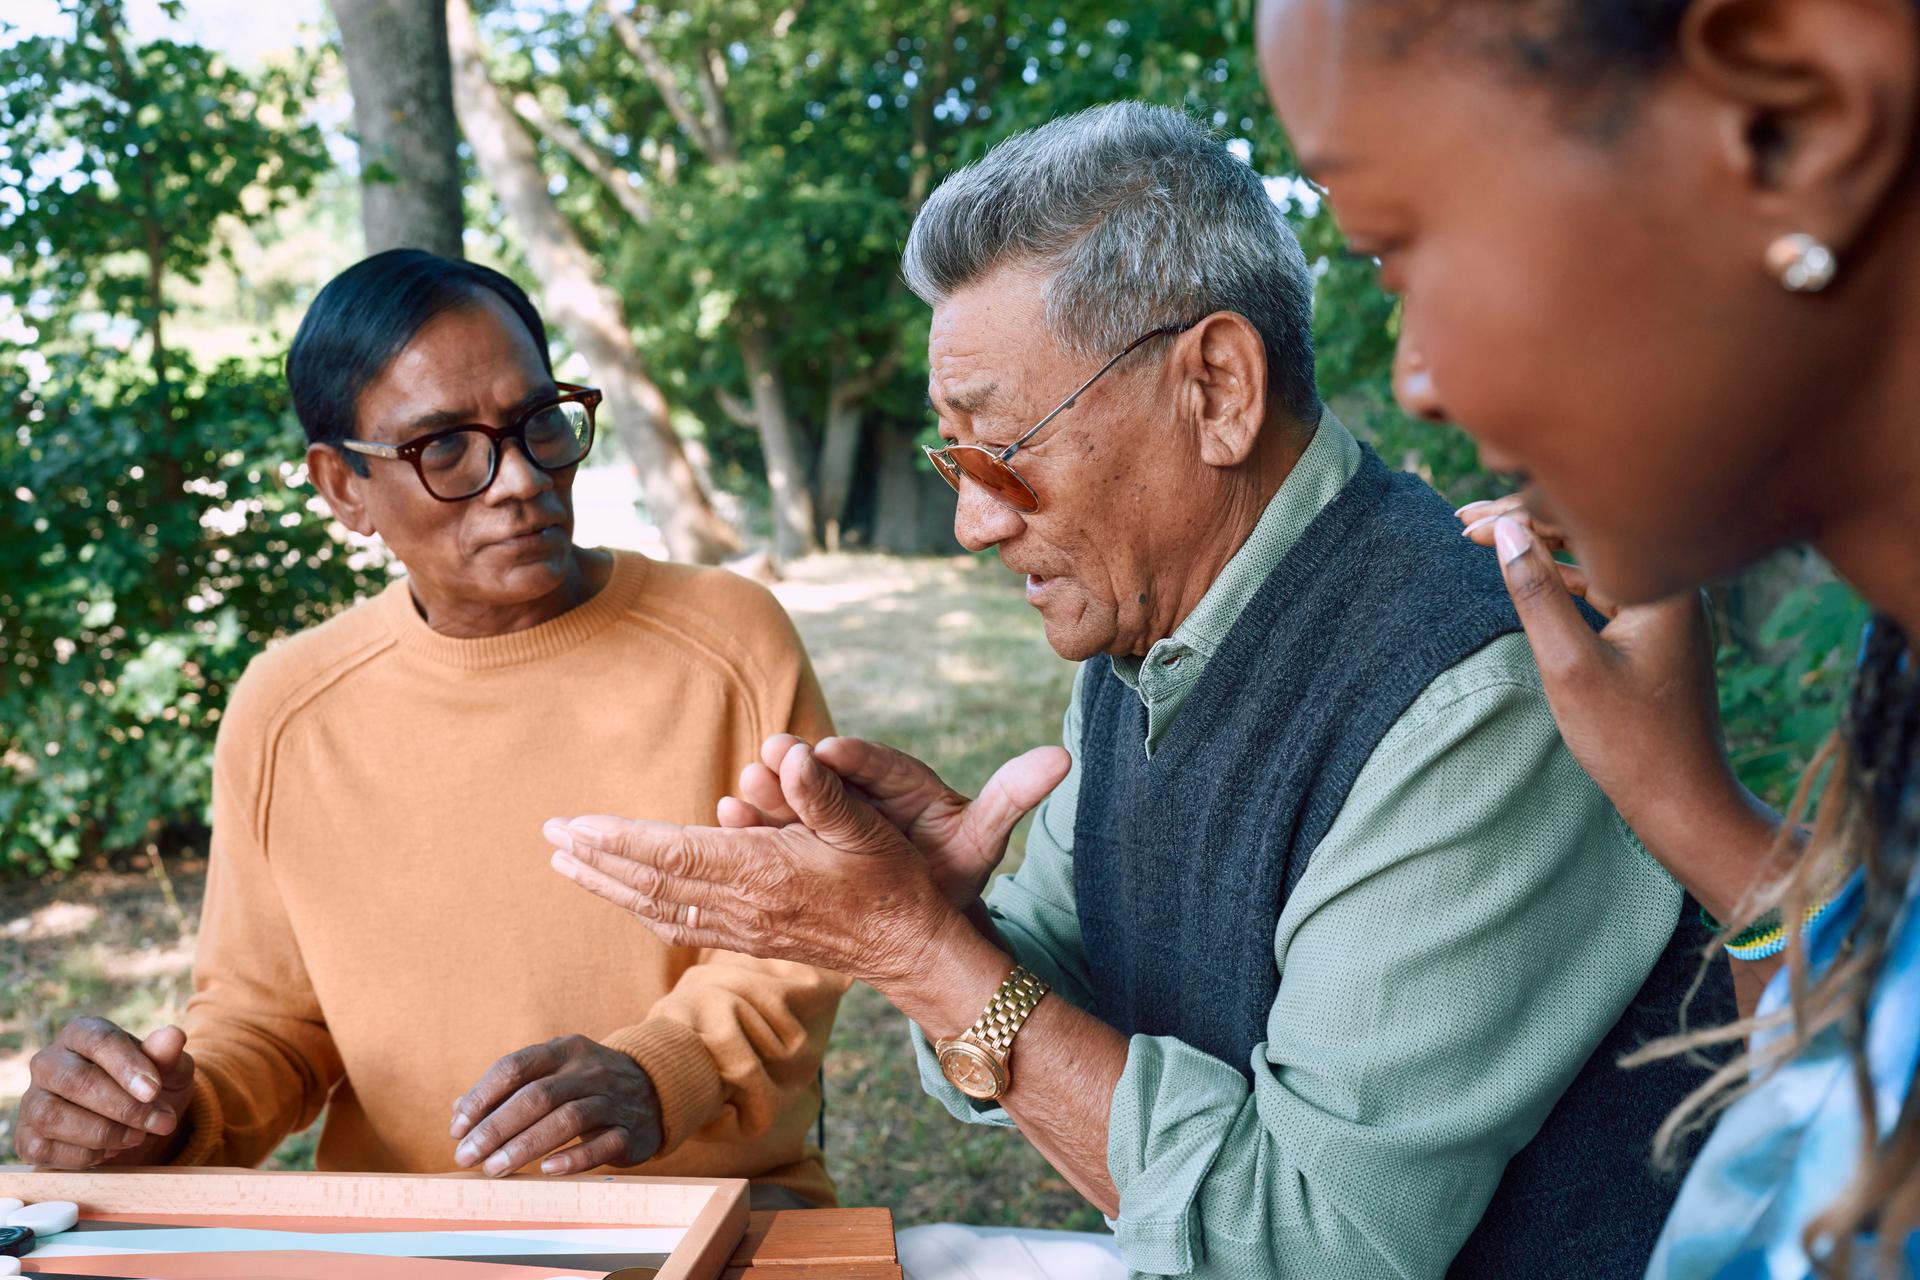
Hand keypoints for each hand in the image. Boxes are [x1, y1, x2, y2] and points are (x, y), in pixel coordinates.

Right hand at [14, 1019, 193, 1168]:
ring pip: (54, 1116)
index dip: (127, 1066)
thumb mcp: (169, 1071)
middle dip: (124, 1107)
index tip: (154, 1091)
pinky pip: (45, 1148)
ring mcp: (32, 1100)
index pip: (100, 1040)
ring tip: (138, 1136)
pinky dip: (83, 1155)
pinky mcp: (26, 1136)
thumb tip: (173, 1036)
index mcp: (82, 1033)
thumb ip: (168, 1056)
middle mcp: (48, 1062)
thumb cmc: (147, 1087)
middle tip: (161, 1122)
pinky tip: (110, 1151)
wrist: (130, 1123)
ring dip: (104, 1132)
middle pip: (77, 1081)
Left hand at [450, 1035, 661, 1176]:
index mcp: (564, 1050)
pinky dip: (574, 1158)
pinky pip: (603, 1144)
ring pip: (567, 1119)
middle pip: (537, 1096)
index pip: (515, 1067)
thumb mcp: (552, 1073)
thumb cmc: (585, 1085)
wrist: (656, 1088)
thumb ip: (507, 1090)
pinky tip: (546, 1171)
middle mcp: (589, 1070)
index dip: (481, 1098)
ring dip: (525, 1146)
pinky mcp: (631, 1131)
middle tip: (466, 1156)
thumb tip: (459, 1114)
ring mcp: (613, 1099)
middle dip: (495, 1128)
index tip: (456, 1129)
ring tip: (494, 1169)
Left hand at [550, 740, 965, 986]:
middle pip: (651, 884)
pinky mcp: (749, 941)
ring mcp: (743, 930)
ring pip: (657, 908)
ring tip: (567, 864)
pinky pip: (679, 925)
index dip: (620, 840)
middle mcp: (743, 908)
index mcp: (764, 875)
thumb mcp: (866, 827)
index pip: (674, 856)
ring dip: (608, 885)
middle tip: (549, 837)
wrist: (909, 948)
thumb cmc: (893, 880)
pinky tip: (623, 896)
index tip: (575, 826)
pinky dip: (641, 907)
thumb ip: (821, 793)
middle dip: (596, 860)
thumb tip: (789, 752)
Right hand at [718, 734, 1071, 909]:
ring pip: (791, 794)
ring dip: (765, 794)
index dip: (856, 756)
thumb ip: (1014, 793)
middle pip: (825, 772)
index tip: (834, 751)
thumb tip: (1063, 758)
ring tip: (741, 793)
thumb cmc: (953, 866)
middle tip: (772, 758)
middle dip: (798, 769)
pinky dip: (749, 823)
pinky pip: (772, 823)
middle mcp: (858, 786)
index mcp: (903, 778)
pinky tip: (722, 819)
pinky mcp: (797, 833)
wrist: (919, 905)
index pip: (878, 759)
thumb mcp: (983, 834)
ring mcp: (823, 809)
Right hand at [1459, 496, 1780, 918]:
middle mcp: (1669, 582)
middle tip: (1460, 523)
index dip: (1514, 515)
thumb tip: (1502, 531)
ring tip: (1482, 542)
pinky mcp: (1653, 630)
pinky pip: (1599, 584)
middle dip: (1521, 522)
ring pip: (1589, 556)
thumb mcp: (1567, 664)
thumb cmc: (1629, 740)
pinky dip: (1558, 577)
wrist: (1683, 799)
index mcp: (1660, 581)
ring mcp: (1662, 606)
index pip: (1580, 520)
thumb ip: (1535, 593)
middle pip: (1586, 530)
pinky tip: (1527, 575)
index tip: (1462, 525)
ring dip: (1535, 547)